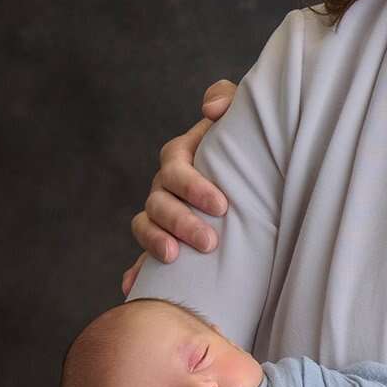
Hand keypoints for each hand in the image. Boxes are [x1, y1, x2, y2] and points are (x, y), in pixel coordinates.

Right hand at [120, 79, 238, 294]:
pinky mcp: (165, 238)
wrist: (253, 173)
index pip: (176, 168)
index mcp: (181, 157)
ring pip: (146, 225)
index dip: (194, 186)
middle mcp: (165, 185)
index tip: (222, 205)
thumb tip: (211, 110)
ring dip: (156, 242)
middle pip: (160, 202)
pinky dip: (136, 271)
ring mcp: (160, 213)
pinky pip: (142, 256)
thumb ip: (228, 99)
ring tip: (175, 258)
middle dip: (182, 222)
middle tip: (210, 242)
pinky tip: (133, 287)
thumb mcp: (242, 116)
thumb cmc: (247, 142)